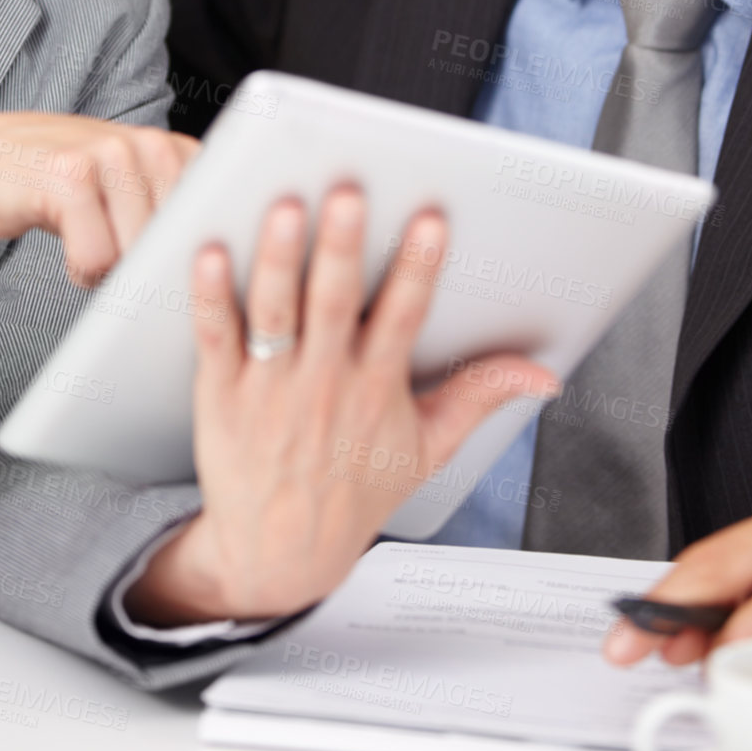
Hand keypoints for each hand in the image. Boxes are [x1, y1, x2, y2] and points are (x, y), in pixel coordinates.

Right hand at [0, 113, 197, 288]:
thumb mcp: (127, 187)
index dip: (198, 254)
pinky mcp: (71, 176)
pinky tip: (67, 245)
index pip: (216, 217)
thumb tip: (217, 268)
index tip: (184, 269)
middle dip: (151, 268)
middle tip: (118, 255)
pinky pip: (95, 259)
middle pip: (178, 244)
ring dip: (112, 271)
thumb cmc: (62, 186)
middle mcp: (149, 143)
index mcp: (173, 149)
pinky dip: (80, 270)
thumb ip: (171, 208)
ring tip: (90, 243)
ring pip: (138, 255)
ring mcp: (110, 156)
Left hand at [125, 186, 559, 624]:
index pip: (404, 317)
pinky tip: (208, 254)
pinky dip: (211, 296)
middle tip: (348, 194)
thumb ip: (481, 397)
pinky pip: (216, 337)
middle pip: (334, 303)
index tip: (430, 221)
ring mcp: (270, 387)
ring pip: (275, 311)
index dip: (419, 269)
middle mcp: (324, 382)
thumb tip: (542, 374)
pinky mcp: (221, 392)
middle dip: (342, 247)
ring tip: (285, 210)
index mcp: (376, 387)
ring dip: (279, 260)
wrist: (279, 556)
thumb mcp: (428, 448)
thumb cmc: (353, 491)